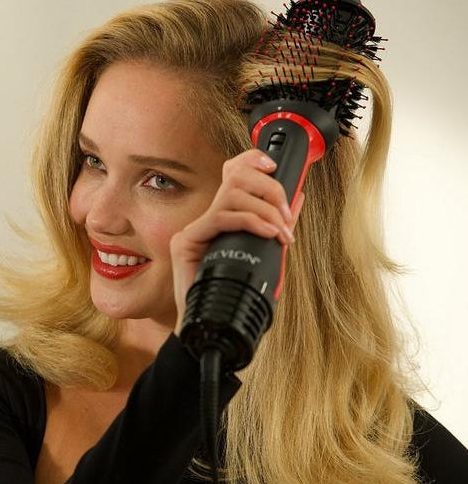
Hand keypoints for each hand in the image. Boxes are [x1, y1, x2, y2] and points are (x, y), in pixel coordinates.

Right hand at [170, 149, 304, 333]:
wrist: (211, 323)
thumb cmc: (235, 292)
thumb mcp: (264, 252)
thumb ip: (276, 224)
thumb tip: (298, 199)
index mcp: (222, 218)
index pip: (231, 173)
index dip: (251, 160)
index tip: (274, 164)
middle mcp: (207, 219)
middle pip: (235, 177)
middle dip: (269, 189)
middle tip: (286, 216)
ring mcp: (195, 228)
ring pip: (231, 193)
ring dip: (264, 209)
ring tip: (280, 231)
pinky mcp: (186, 241)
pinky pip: (221, 217)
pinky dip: (250, 221)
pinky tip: (267, 233)